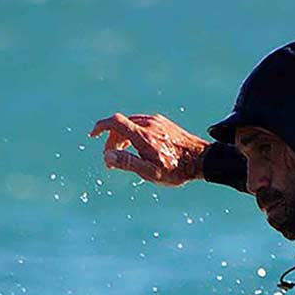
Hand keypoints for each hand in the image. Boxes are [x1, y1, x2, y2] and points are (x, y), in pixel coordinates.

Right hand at [88, 112, 206, 186]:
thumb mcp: (150, 173)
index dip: (100, 127)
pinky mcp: (164, 123)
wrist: (202, 160)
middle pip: (121, 125)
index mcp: (143, 136)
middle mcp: (149, 124)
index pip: (115, 122)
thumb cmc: (176, 170)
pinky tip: (139, 148)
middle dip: (111, 140)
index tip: (93, 135)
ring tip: (124, 155)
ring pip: (131, 124)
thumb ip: (127, 163)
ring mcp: (157, 121)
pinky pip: (142, 124)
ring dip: (122, 138)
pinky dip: (133, 134)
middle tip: (111, 159)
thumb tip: (107, 155)